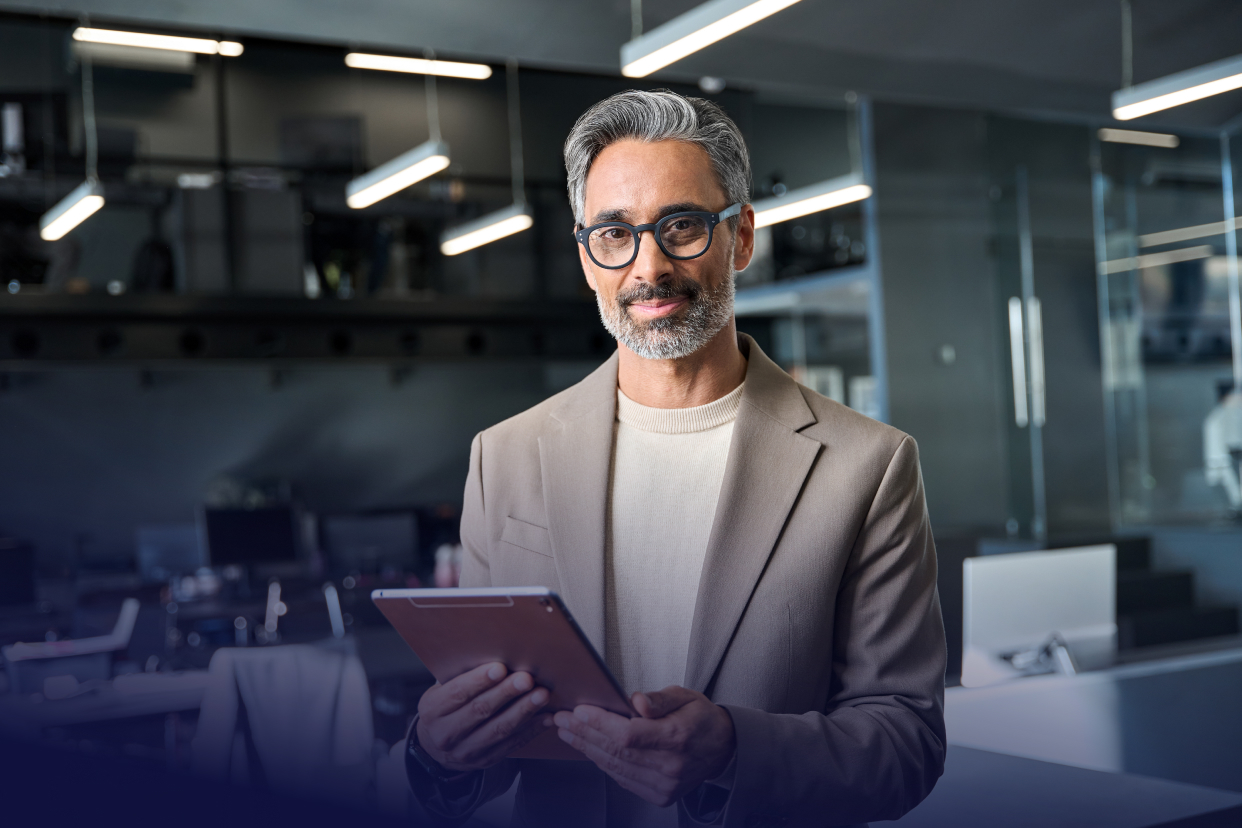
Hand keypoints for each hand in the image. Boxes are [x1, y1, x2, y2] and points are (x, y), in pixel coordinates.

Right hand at [416, 662, 552, 771]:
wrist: (436, 748)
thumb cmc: (445, 707)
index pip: (457, 694)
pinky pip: (512, 744)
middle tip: (526, 678)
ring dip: (523, 711)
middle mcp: (446, 733)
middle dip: (506, 693)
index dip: (479, 681)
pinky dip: (531, 730)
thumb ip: (460, 676)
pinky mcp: (485, 760)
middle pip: (480, 711)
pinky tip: (545, 716)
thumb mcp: (441, 690)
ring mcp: (466, 751)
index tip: (500, 667)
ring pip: (499, 729)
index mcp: (432, 710)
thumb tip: (492, 650)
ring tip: (542, 695)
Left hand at [553, 685, 735, 806]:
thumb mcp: (685, 696)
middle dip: (585, 733)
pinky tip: (589, 748)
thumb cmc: (700, 718)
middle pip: (617, 751)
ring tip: (568, 732)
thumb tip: (636, 701)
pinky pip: (623, 778)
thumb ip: (660, 698)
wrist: (721, 749)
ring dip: (588, 748)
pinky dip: (604, 762)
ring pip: (616, 766)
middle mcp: (670, 765)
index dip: (601, 723)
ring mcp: (664, 784)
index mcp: (678, 737)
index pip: (629, 734)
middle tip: (562, 719)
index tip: (579, 711)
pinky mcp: (659, 795)